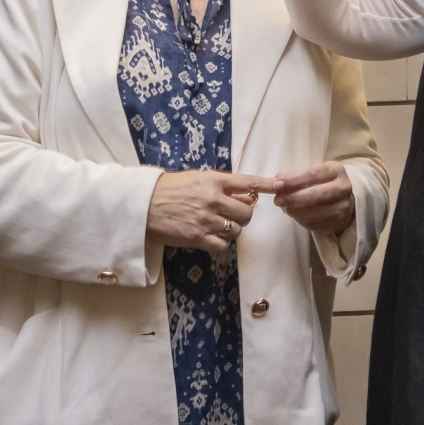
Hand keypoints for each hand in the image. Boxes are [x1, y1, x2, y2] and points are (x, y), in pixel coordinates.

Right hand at [146, 170, 274, 254]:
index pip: (247, 182)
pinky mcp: (197, 237)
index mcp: (214, 181)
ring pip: (236, 230)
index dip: (266, 184)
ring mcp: (206, 219)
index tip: (280, 186)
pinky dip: (221, 243)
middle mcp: (213, 199)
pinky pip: (222, 245)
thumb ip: (224, 187)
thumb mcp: (198, 179)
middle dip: (245, 216)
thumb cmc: (171, 189)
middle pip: (247, 213)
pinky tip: (211, 237)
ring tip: (219, 226)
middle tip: (235, 215)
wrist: (143, 205)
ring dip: (233, 230)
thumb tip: (248, 199)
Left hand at [274, 163, 355, 235]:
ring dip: (294, 211)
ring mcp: (342, 206)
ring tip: (284, 207)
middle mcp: (342, 187)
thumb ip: (296, 177)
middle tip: (277, 200)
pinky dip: (300, 219)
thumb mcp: (315, 174)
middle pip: (315, 194)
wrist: (345, 201)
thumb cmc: (324, 184)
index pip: (313, 174)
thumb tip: (277, 180)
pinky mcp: (338, 221)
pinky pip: (315, 222)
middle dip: (293, 198)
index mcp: (336, 170)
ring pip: (314, 211)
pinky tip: (294, 214)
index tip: (277, 183)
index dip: (293, 179)